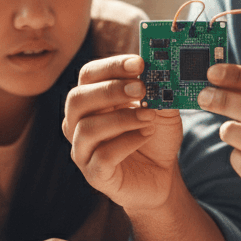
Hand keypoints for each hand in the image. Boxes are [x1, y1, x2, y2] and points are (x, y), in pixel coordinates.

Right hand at [63, 55, 183, 212]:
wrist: (163, 176)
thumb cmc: (155, 138)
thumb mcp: (162, 110)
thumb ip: (159, 91)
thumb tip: (162, 70)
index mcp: (93, 100)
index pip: (89, 75)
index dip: (111, 66)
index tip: (139, 63)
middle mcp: (80, 123)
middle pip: (77, 99)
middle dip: (110, 90)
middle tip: (141, 88)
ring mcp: (83, 150)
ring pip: (87, 128)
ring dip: (122, 118)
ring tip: (149, 117)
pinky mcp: (95, 174)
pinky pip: (102, 156)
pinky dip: (126, 142)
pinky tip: (145, 135)